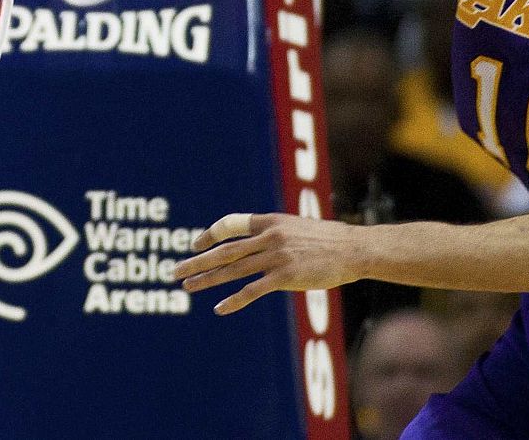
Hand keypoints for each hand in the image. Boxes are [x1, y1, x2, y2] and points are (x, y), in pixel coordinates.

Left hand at [175, 213, 364, 314]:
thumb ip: (274, 233)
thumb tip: (257, 242)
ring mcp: (276, 256)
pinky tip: (218, 308)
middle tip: (175, 271)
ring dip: (207, 279)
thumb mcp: (296, 227)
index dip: (209, 235)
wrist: (353, 248)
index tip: (195, 245)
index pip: (230, 224)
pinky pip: (253, 290)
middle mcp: (268, 236)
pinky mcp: (285, 276)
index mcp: (269, 221)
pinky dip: (234, 300)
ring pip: (233, 270)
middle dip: (197, 261)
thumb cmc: (328, 240)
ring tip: (187, 287)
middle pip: (224, 250)